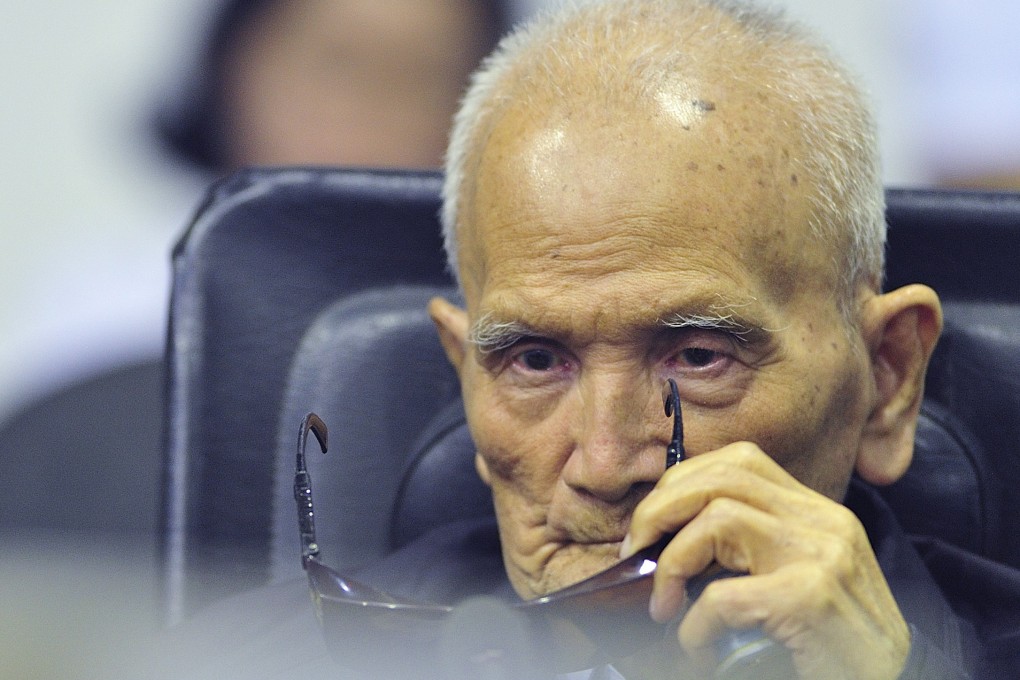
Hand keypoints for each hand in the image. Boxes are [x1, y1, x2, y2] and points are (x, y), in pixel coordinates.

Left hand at [620, 442, 910, 679]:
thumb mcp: (797, 580)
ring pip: (718, 518)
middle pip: (721, 476)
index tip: (651, 527)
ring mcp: (822, 557)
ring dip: (674, 562)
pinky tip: (697, 646)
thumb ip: (752, 551)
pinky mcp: (809, 599)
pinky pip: (724, 595)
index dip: (682, 484)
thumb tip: (668, 539)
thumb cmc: (834, 647)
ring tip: (664, 604)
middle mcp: (824, 523)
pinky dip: (695, 623)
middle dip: (659, 510)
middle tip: (638, 554)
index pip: (739, 461)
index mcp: (817, 514)